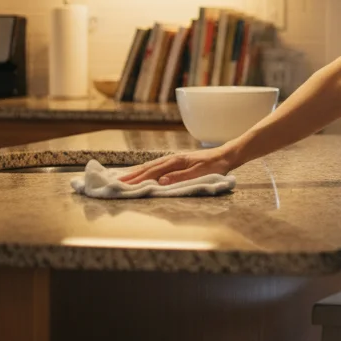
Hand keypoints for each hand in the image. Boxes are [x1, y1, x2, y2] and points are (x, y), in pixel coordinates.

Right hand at [119, 146, 234, 184]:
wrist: (224, 156)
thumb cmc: (214, 166)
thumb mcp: (199, 173)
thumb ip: (180, 177)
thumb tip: (160, 181)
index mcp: (175, 162)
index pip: (152, 172)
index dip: (137, 179)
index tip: (124, 184)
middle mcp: (171, 159)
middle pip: (147, 168)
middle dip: (131, 175)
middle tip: (116, 182)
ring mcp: (173, 160)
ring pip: (150, 166)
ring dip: (136, 172)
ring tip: (123, 177)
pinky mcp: (176, 162)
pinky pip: (156, 166)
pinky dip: (145, 169)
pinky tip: (141, 172)